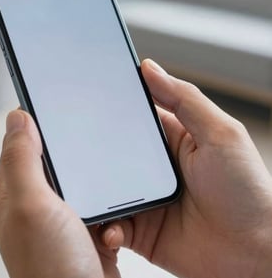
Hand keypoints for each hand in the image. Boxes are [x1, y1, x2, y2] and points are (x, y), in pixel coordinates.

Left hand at [0, 110, 121, 277]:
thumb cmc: (52, 269)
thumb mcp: (31, 206)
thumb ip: (21, 160)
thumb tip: (15, 118)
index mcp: (12, 194)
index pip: (19, 145)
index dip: (36, 122)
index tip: (54, 102)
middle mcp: (34, 204)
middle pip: (52, 159)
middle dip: (70, 149)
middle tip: (88, 134)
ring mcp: (60, 216)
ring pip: (78, 177)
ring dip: (92, 176)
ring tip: (104, 174)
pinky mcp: (83, 226)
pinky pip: (97, 199)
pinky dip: (107, 201)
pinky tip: (111, 211)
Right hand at [99, 59, 271, 277]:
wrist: (253, 256)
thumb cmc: (247, 192)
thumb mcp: (221, 134)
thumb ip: (185, 99)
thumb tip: (150, 68)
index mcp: (172, 140)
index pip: (135, 116)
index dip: (112, 107)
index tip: (88, 98)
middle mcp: (153, 168)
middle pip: (112, 152)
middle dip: (93, 150)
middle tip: (71, 148)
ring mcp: (144, 198)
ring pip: (105, 188)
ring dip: (94, 190)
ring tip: (80, 191)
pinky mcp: (139, 229)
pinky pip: (111, 224)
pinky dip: (104, 227)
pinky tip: (109, 228)